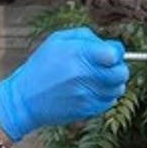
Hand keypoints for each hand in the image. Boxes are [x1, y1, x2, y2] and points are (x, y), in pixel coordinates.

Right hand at [0, 27, 128, 141]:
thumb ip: (86, 37)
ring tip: (98, 79)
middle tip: (107, 67)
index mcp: (78, 54)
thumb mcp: (57, 40)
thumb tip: (109, 46)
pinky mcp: (87, 110)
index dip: (116, 52)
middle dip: (118, 68)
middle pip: (122, 73)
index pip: (114, 54)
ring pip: (118, 89)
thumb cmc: (41, 66)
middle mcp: (84, 75)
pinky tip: (92, 91)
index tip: (110, 54)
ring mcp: (87, 95)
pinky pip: (110, 102)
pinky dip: (106, 96)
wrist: (24, 99)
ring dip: (113, 83)